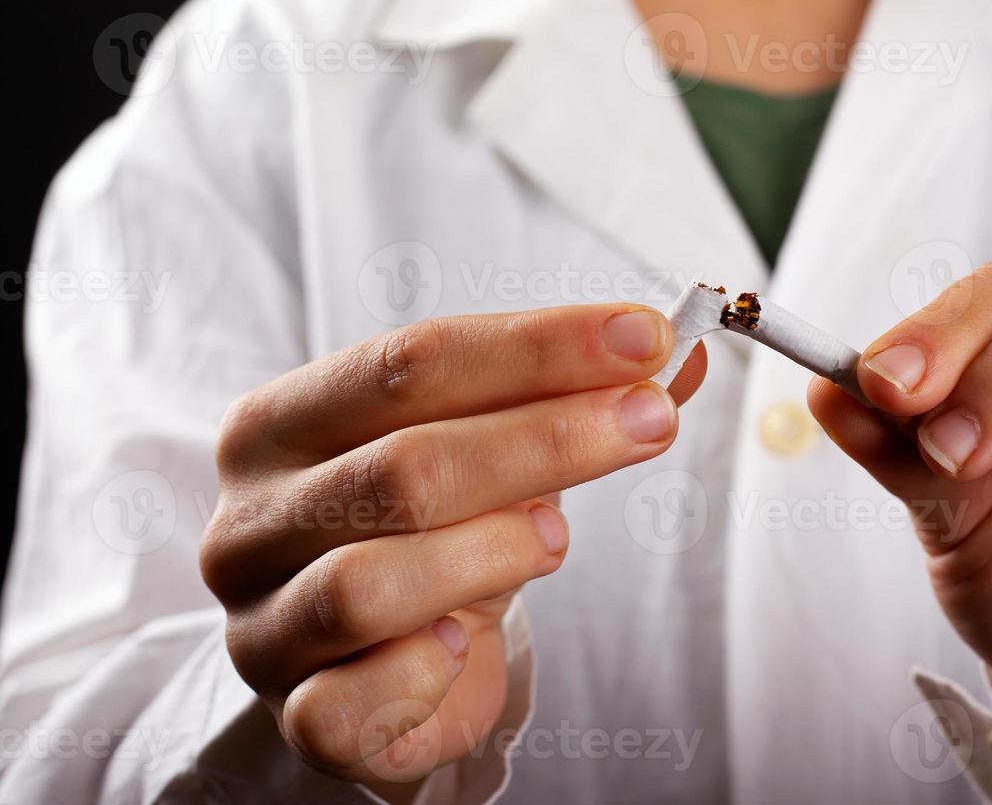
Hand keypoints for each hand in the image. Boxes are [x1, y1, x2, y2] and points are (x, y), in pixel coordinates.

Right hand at [200, 305, 703, 790]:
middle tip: (650, 421)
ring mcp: (262, 625)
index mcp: (281, 424)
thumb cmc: (435, 532)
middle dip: (547, 438)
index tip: (642, 337)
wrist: (389, 660)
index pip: (408, 361)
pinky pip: (351, 704)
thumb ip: (577, 399)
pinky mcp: (299, 717)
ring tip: (555, 540)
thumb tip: (676, 357)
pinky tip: (467, 646)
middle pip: (403, 464)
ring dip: (492, 552)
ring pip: (371, 583)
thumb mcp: (497, 448)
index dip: (535, 347)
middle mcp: (252, 519)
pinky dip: (427, 673)